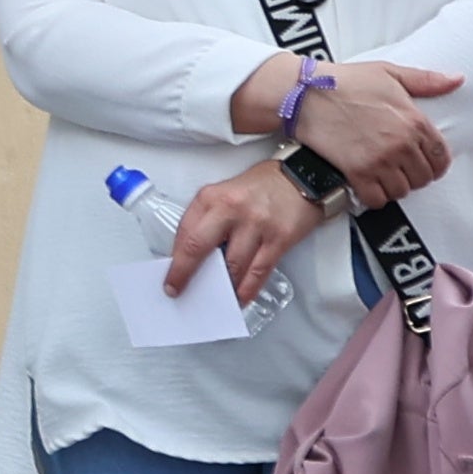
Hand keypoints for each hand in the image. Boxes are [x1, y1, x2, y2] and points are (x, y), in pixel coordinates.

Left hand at [171, 160, 326, 304]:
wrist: (303, 177)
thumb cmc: (261, 187)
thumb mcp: (225, 192)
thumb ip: (207, 218)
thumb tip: (192, 253)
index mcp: (212, 197)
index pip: (184, 232)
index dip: (175, 258)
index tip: (169, 275)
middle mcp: (231, 209)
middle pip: (198, 248)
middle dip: (185, 275)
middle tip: (177, 291)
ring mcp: (256, 224)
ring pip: (231, 266)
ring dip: (222, 286)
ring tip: (215, 297)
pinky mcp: (279, 238)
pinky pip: (258, 272)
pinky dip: (247, 289)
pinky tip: (240, 296)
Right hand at [288, 59, 463, 208]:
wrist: (307, 93)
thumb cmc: (346, 81)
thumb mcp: (390, 73)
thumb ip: (427, 80)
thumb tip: (457, 80)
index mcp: (414, 120)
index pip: (441, 157)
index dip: (437, 164)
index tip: (428, 164)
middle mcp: (400, 144)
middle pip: (423, 178)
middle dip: (415, 175)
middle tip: (402, 169)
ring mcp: (379, 161)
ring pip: (402, 191)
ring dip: (395, 186)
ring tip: (386, 176)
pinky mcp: (357, 173)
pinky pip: (377, 199)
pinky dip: (375, 196)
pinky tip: (370, 185)